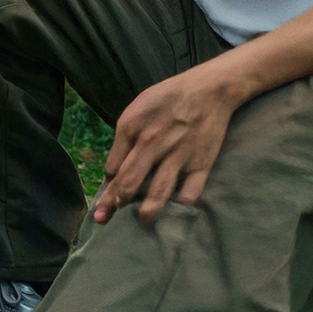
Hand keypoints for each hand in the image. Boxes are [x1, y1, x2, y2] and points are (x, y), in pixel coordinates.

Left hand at [94, 67, 243, 224]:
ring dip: (145, 212)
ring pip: (158, 191)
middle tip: (105, 220)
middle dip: (114, 205)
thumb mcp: (136, 110)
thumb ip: (123, 140)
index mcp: (131, 128)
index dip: (106, 188)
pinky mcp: (202, 162)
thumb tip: (112, 171)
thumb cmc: (167, 99)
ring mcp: (178, 154)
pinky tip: (173, 212)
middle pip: (129, 182)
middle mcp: (152, 143)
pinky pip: (190, 192)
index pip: (112, 168)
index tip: (102, 203)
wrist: (210, 89)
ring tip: (139, 222)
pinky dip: (181, 205)